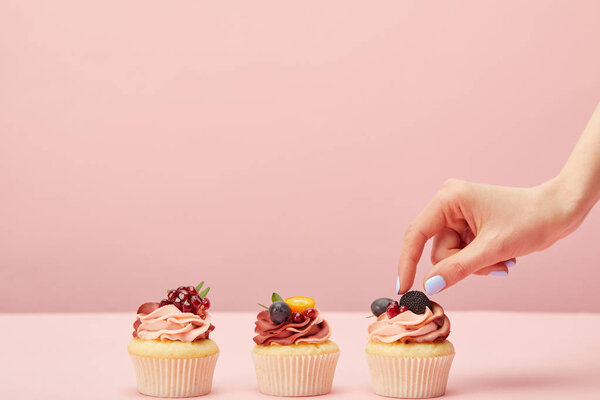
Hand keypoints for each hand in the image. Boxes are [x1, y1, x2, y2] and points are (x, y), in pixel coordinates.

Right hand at [397, 177, 585, 294]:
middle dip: (462, 265)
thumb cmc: (530, 220)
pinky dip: (480, 262)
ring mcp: (459, 215)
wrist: (560, 211)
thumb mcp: (492, 249)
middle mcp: (449, 204)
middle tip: (491, 266)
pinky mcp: (468, 225)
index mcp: (449, 198)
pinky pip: (462, 254)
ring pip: (451, 256)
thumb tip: (429, 285)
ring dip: (475, 266)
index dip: (407, 262)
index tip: (404, 288)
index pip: (416, 234)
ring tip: (502, 262)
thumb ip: (457, 268)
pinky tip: (502, 258)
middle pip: (437, 249)